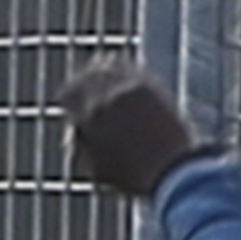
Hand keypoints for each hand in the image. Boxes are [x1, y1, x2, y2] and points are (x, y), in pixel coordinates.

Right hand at [57, 58, 201, 192]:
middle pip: (87, 76)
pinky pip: (133, 69)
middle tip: (86, 75)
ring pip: (109, 67)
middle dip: (84, 77)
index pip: (68, 93)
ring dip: (104, 66)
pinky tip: (126, 67)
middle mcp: (103, 100)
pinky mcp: (149, 89)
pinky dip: (126, 67)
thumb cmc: (134, 176)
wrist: (172, 171)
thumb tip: (74, 131)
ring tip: (104, 63)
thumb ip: (81, 147)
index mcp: (86, 119)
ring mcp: (127, 92)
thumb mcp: (97, 170)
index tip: (69, 95)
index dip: (68, 94)